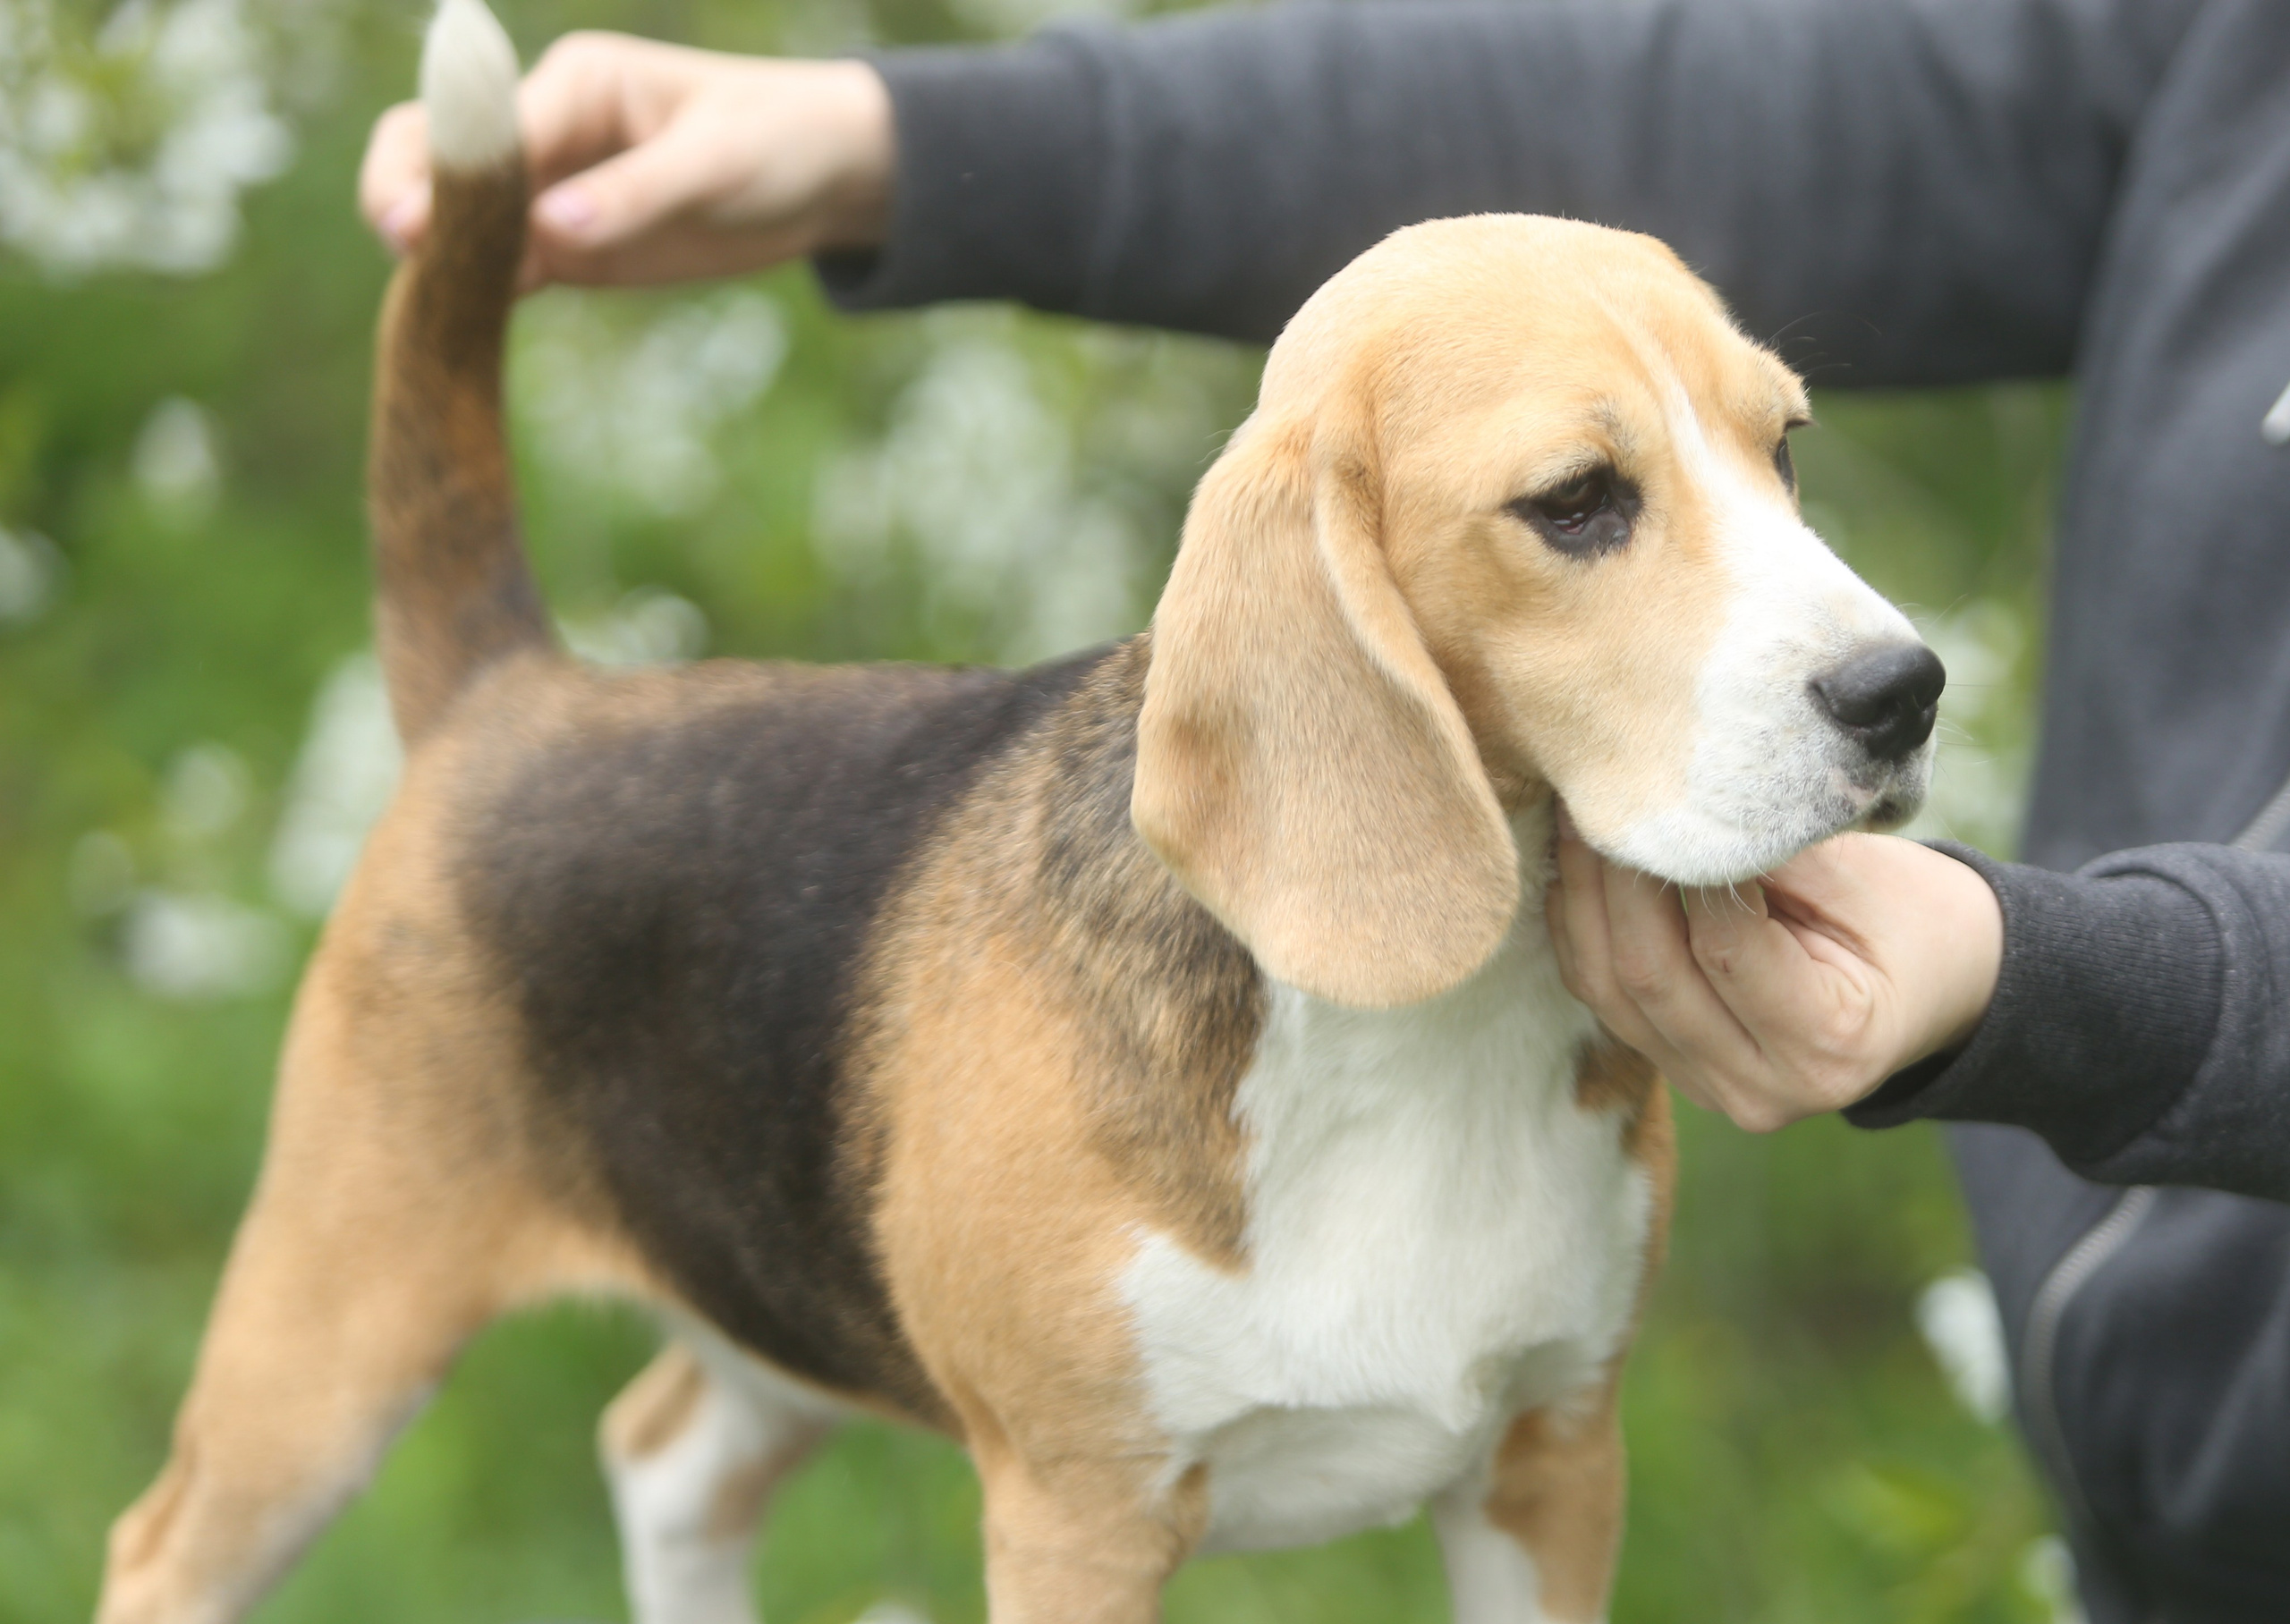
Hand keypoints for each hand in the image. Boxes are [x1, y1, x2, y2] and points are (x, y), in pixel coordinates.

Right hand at [359, 32, 893, 289]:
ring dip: (434, 256)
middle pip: (434, 153)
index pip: (485, 126)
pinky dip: (474, 292)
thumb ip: (636, 194)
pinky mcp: (569, 247)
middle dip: (406, 196)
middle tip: (406, 256)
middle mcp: (548, 131)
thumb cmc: (778, 143)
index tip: (416, 225)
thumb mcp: (717, 165)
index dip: (445, 174)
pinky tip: (457, 328)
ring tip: (427, 307)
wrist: (827, 177)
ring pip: (457, 216)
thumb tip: (550, 230)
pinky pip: (500, 267)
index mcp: (575, 84)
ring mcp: (552, 191)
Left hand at [1547, 817, 2002, 1131]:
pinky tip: (1575, 869)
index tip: (1653, 799)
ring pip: (1609, 993)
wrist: (1933, 983)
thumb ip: (1769, 855)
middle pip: (1650, 977)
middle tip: (1592, 798)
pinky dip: (1582, 931)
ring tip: (1572, 821)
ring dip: (1581, 901)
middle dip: (1610, 880)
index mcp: (1828, 1043)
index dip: (1680, 870)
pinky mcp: (1677, 1071)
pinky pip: (1605, 1001)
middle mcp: (1763, 1089)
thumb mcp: (1864, 877)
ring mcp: (1712, 1091)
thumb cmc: (1910, 916)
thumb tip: (1674, 807)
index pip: (1725, 948)